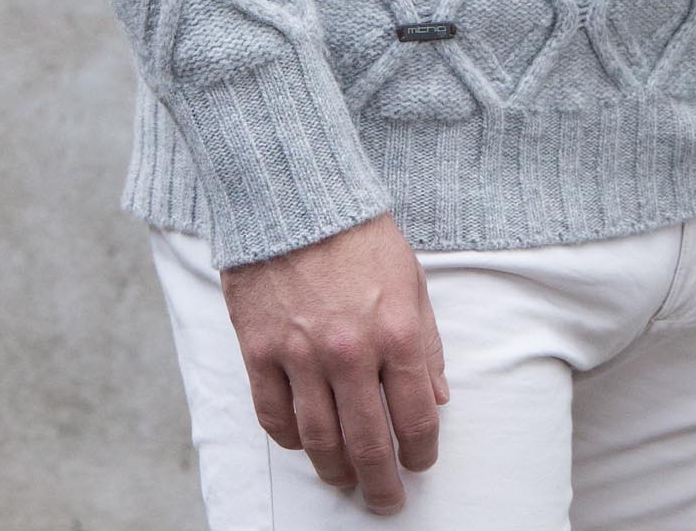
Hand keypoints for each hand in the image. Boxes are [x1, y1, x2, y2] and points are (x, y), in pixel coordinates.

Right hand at [220, 212, 450, 515]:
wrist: (293, 194)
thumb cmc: (357, 234)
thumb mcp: (410, 279)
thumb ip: (426, 342)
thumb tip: (436, 399)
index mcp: (395, 331)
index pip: (417, 417)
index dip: (422, 452)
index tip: (420, 463)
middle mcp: (350, 351)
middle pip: (369, 445)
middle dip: (382, 484)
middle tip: (386, 501)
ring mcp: (300, 354)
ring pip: (320, 442)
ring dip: (336, 473)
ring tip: (345, 481)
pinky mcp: (259, 350)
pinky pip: (274, 417)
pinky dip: (290, 441)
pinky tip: (304, 443)